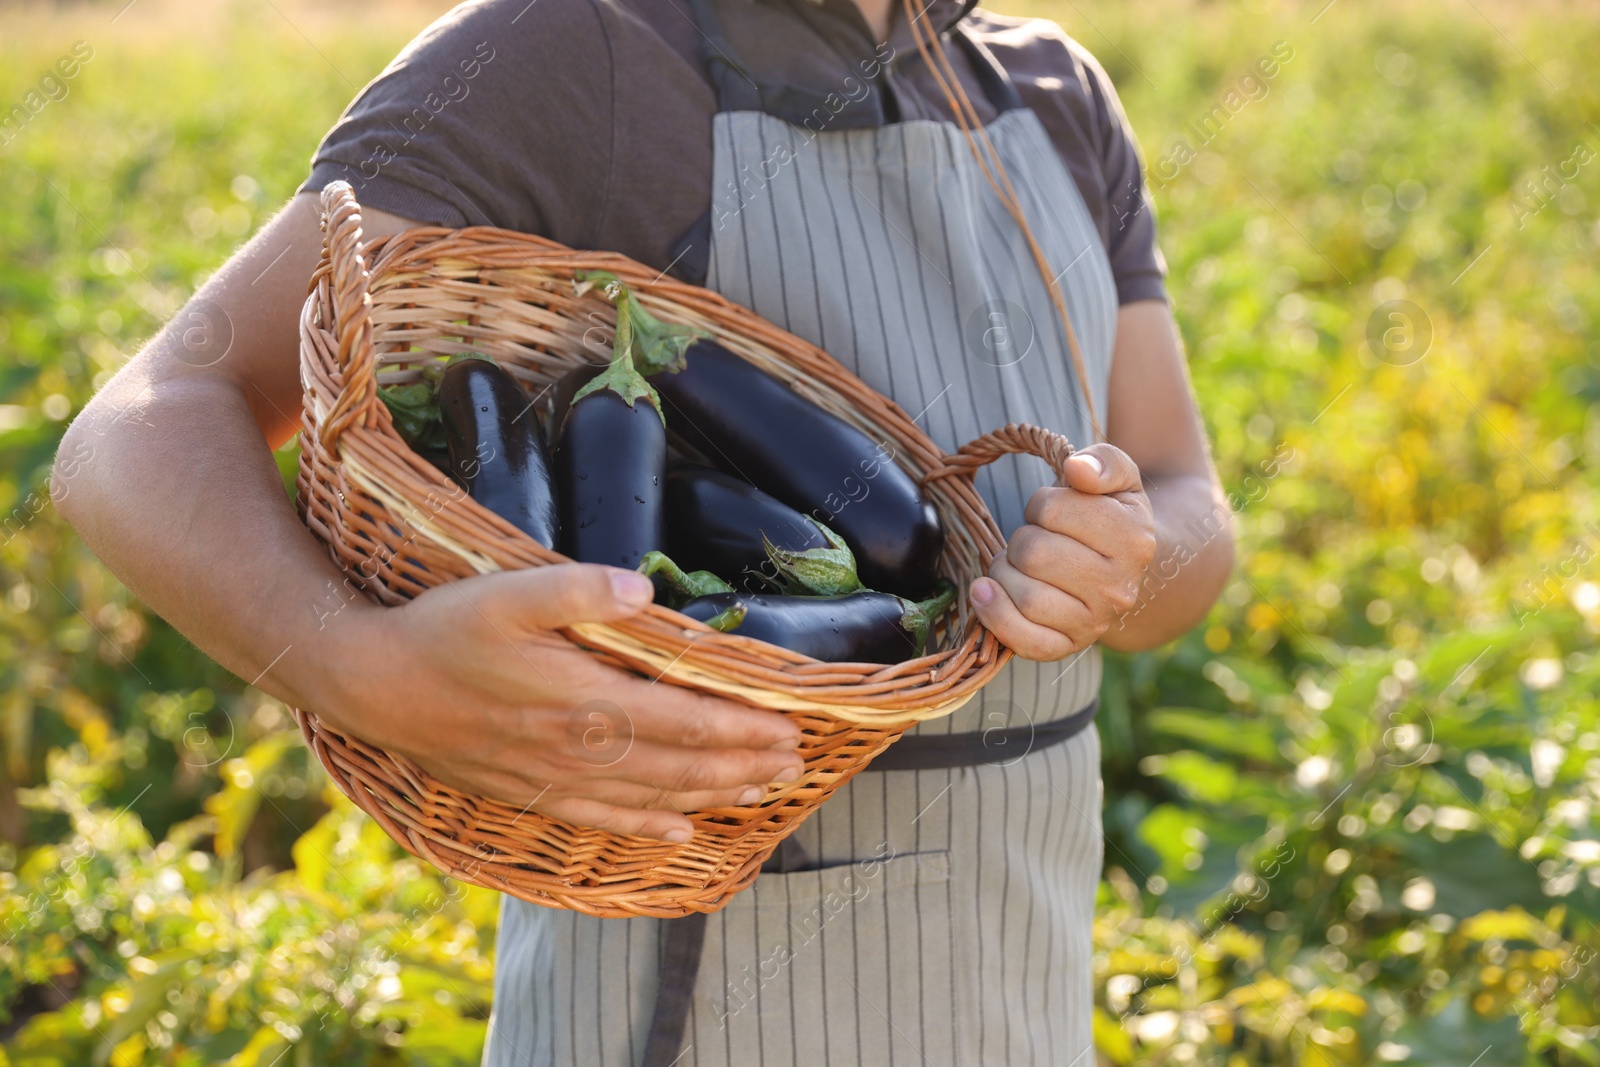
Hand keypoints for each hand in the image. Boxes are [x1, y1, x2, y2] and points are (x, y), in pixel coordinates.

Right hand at [318, 564, 804, 842]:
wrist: (372, 685)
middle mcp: (578, 749)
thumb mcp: (506, 592)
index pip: (685, 720)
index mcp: (584, 699)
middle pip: (681, 766)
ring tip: (761, 793)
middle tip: (795, 764)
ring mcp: (554, 779)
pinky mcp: (529, 793)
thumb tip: (645, 589)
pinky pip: (602, 821)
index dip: (742, 729)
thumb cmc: (442, 631)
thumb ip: (578, 588)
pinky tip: (681, 834)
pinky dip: (649, 828)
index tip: (790, 728)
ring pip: (651, 798)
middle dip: (744, 766)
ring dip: (712, 796)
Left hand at [969, 443, 1157, 660]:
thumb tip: (1078, 470)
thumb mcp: (1119, 478)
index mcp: (1132, 539)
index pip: (1052, 509)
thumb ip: (1104, 461)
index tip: (1050, 512)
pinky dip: (996, 616)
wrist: (1126, 570)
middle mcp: (1118, 587)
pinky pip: (1026, 641)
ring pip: (1025, 596)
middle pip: (1033, 553)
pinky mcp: (1069, 646)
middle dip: (1020, 539)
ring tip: (1017, 565)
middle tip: (1032, 540)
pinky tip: (984, 593)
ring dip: (1005, 573)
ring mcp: (1095, 622)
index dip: (1040, 504)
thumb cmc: (1111, 516)